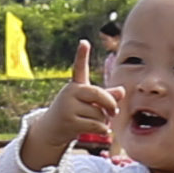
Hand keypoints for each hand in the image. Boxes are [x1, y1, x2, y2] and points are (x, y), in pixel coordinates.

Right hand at [18, 41, 125, 171]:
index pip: (79, 67)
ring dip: (103, 121)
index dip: (82, 54)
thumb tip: (122, 91)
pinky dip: (103, 129)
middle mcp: (70, 92)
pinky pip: (96, 125)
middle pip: (99, 95)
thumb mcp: (89, 102)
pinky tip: (101, 130)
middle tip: (113, 112)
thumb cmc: (74, 112)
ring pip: (99, 114)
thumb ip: (106, 96)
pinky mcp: (69, 122)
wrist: (51, 129)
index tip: (84, 42)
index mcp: (76, 85)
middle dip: (110, 105)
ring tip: (93, 122)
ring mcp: (68, 107)